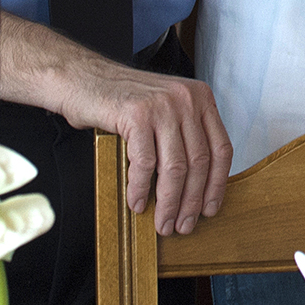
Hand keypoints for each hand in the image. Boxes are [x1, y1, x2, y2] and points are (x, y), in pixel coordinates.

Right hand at [53, 57, 233, 236]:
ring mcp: (163, 105)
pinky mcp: (137, 115)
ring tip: (163, 223)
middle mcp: (187, 99)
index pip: (220, 147)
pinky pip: (145, 164)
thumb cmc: (123, 100)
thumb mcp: (165, 109)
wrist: (83, 79)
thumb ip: (183, 136)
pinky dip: (141, 189)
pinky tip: (137, 203)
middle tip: (182, 225)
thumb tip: (196, 187)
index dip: (217, 183)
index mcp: (200, 97)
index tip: (210, 208)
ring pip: (175, 168)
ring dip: (170, 202)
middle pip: (199, 162)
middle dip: (192, 201)